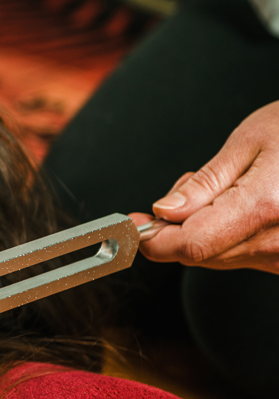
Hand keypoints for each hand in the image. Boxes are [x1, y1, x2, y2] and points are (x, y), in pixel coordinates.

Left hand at [132, 102, 278, 273]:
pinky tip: (240, 204)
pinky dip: (227, 234)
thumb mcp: (249, 141)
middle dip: (174, 229)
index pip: (191, 245)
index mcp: (266, 207)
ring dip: (202, 230)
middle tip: (179, 191)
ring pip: (219, 258)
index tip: (132, 227)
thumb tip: (163, 213)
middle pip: (201, 256)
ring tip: (223, 187)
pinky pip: (243, 255)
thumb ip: (204, 183)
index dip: (154, 240)